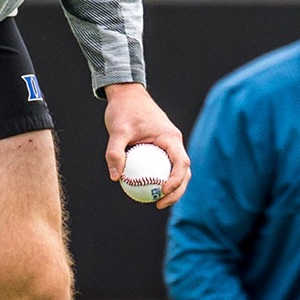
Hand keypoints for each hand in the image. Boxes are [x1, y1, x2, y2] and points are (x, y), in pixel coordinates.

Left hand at [101, 82, 190, 207]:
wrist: (127, 94)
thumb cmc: (123, 110)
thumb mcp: (117, 129)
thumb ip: (115, 151)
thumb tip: (115, 177)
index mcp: (170, 137)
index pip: (181, 162)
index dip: (176, 180)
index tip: (162, 191)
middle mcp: (174, 142)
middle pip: (184, 171)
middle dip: (177, 191)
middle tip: (160, 204)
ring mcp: (169, 144)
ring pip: (177, 170)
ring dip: (172, 187)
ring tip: (156, 202)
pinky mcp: (162, 146)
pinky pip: (164, 165)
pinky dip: (159, 178)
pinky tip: (145, 189)